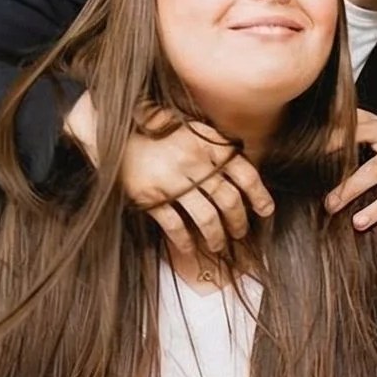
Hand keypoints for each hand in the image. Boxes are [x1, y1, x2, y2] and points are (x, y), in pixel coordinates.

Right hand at [72, 91, 273, 260]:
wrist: (109, 131)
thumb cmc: (153, 129)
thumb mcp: (187, 126)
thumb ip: (212, 145)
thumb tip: (239, 167)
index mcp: (207, 144)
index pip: (244, 172)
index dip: (259, 194)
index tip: (267, 210)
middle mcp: (193, 162)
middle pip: (228, 199)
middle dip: (239, 221)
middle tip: (242, 232)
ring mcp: (172, 181)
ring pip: (206, 217)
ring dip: (216, 236)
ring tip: (219, 245)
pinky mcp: (150, 197)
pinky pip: (174, 225)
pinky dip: (184, 242)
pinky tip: (189, 250)